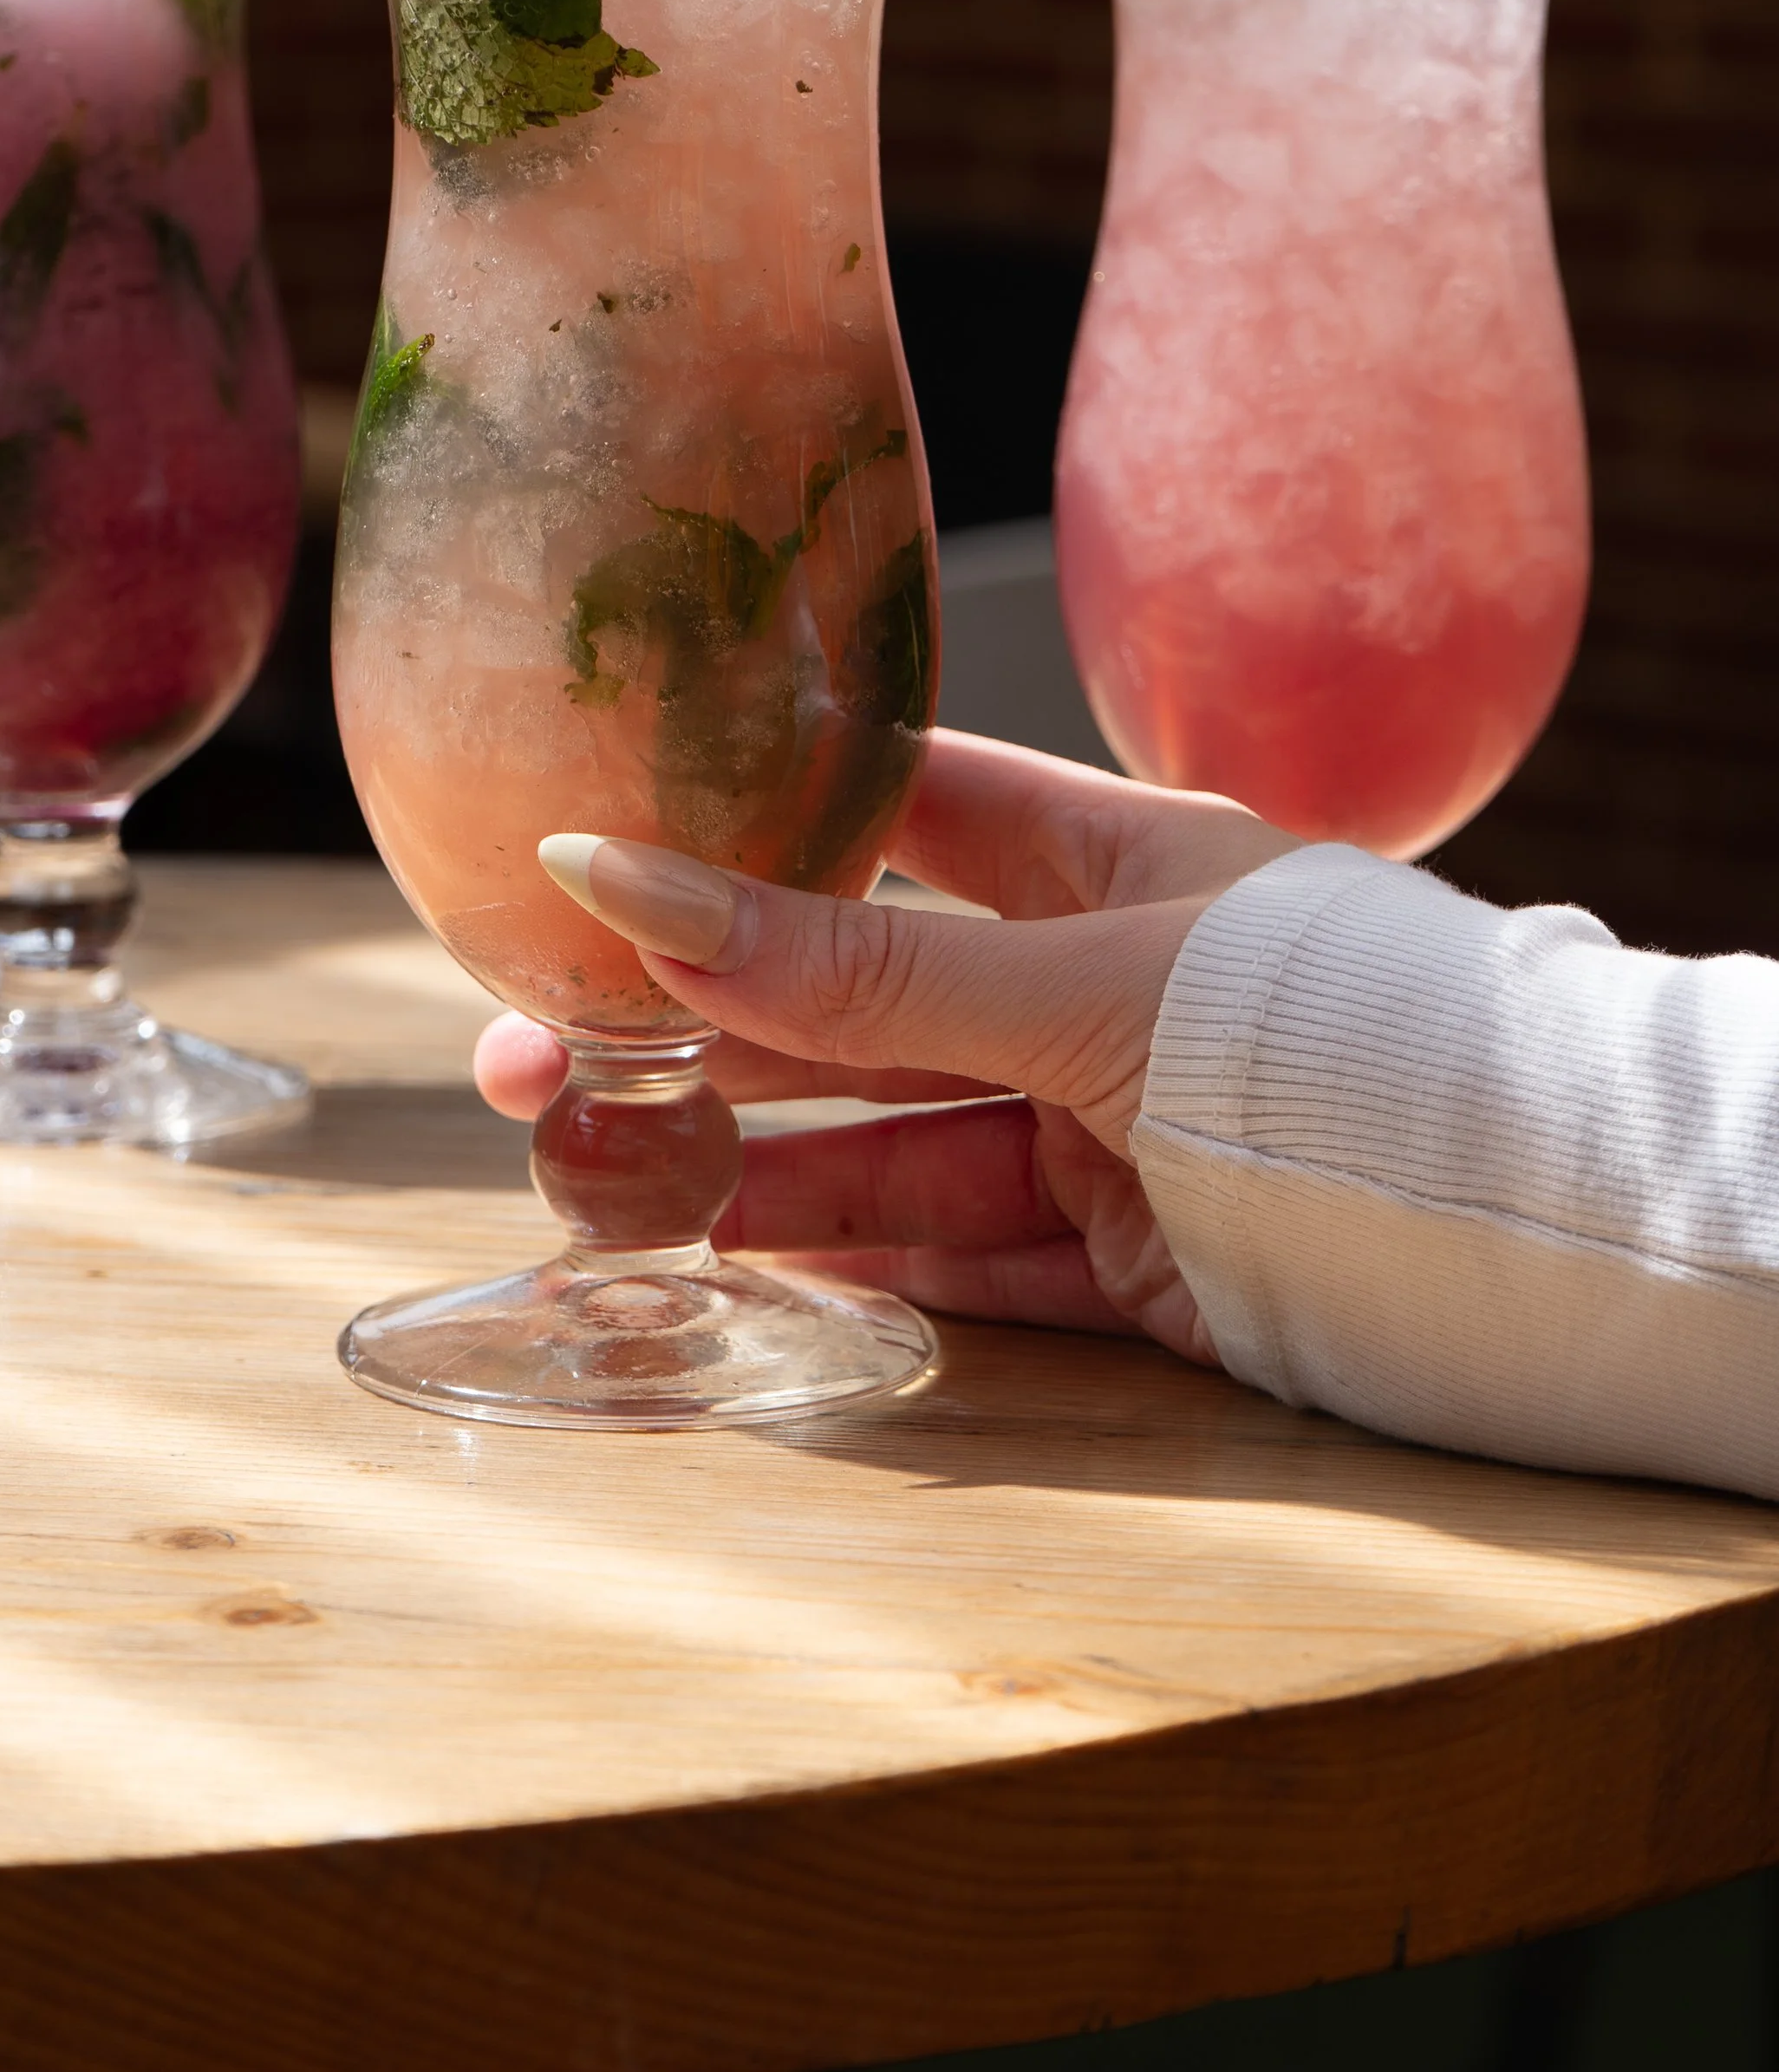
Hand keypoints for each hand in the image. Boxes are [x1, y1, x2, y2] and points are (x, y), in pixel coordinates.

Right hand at [475, 729, 1296, 1362]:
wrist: (1529, 1232)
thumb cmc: (1321, 1039)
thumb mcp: (1078, 988)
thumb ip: (857, 969)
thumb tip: (626, 881)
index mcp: (1110, 863)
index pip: (901, 809)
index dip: (757, 821)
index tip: (606, 840)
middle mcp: (1104, 988)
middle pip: (871, 1000)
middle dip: (713, 1026)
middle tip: (543, 1055)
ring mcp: (1118, 1127)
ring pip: (904, 1140)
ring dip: (760, 1161)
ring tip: (602, 1174)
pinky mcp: (1140, 1261)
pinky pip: (974, 1257)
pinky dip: (862, 1262)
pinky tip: (741, 1255)